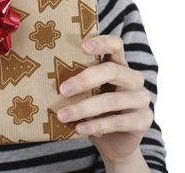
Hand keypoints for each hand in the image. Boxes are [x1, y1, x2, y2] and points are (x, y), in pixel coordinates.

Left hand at [56, 35, 152, 165]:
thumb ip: (75, 79)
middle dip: (84, 80)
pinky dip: (95, 125)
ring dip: (83, 108)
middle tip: (62, 90)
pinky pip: (116, 121)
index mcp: (119, 64)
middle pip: (112, 71)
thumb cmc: (95, 109)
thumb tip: (41, 74)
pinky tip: (79, 128)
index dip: (101, 43)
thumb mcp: (86, 92)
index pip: (116, 45)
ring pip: (111, 100)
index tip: (82, 47)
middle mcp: (133, 78)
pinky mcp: (143, 120)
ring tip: (62, 115)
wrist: (115, 142)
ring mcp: (141, 99)